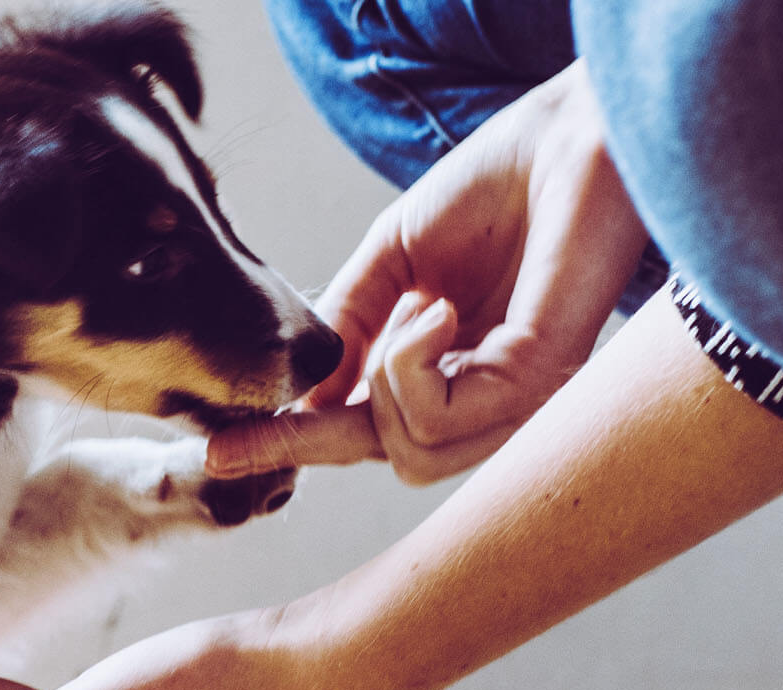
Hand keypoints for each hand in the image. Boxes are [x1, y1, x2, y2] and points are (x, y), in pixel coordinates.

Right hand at [209, 61, 649, 483]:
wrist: (564, 139)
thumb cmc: (496, 189)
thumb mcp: (392, 260)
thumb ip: (348, 324)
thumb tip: (298, 393)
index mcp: (460, 370)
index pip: (373, 430)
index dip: (293, 442)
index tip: (217, 452)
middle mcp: (496, 397)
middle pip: (393, 456)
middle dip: (320, 427)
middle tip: (291, 392)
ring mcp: (523, 398)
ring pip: (413, 451)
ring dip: (387, 378)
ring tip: (419, 305)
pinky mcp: (540, 383)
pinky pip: (441, 417)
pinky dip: (411, 362)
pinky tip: (436, 308)